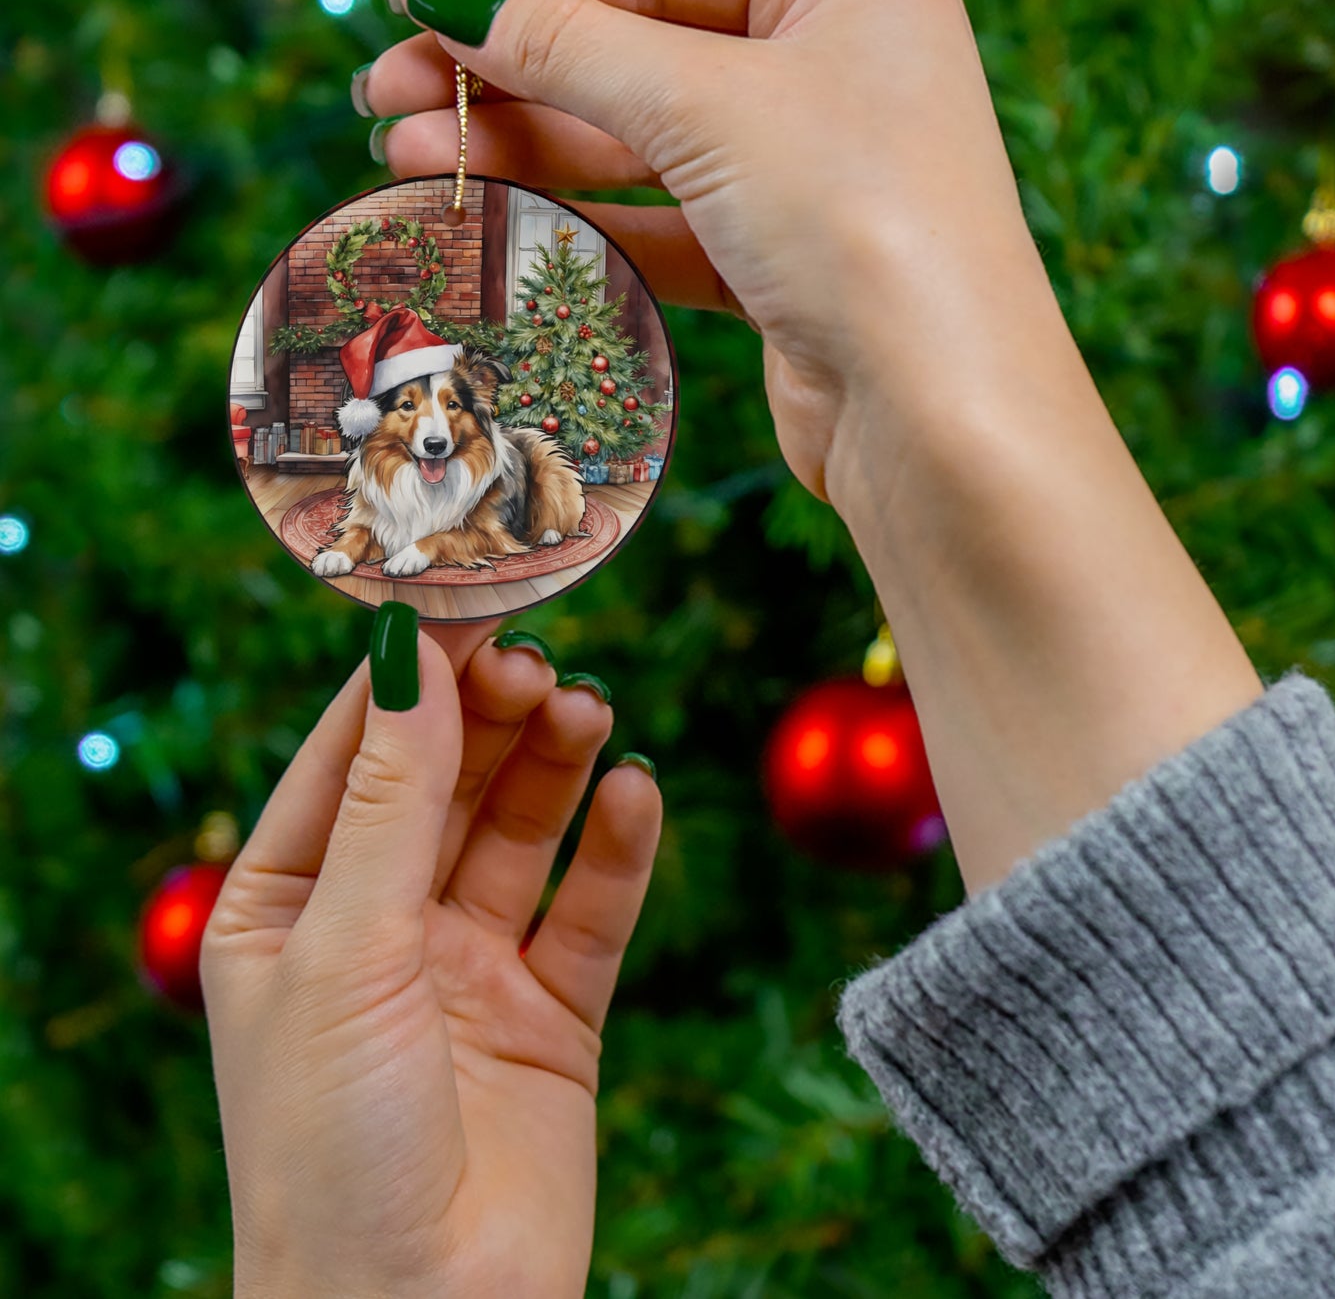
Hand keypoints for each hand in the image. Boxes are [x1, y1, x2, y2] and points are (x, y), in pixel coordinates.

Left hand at [201, 614, 661, 1298]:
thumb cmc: (330, 1147)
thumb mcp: (345, 949)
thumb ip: (390, 799)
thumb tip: (410, 653)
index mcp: (288, 907)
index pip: (353, 756)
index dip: (410, 677)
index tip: (468, 597)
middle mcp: (380, 927)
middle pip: (446, 782)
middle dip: (491, 715)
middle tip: (541, 660)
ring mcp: (469, 968)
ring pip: (521, 831)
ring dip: (556, 764)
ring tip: (589, 711)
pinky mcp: (552, 1013)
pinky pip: (590, 909)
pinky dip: (617, 848)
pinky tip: (635, 792)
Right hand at [362, 0, 1262, 894]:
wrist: (939, 414)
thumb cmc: (859, 221)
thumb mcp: (706, 106)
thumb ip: (570, 47)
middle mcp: (834, 63)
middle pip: (638, 49)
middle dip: (510, 72)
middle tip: (385, 94)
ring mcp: (809, 168)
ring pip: (641, 141)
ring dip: (527, 146)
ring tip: (409, 152)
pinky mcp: (783, 260)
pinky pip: (664, 218)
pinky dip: (582, 216)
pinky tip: (494, 211)